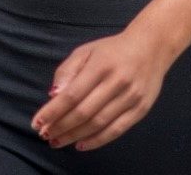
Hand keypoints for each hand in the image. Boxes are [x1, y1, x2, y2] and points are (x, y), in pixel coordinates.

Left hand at [30, 25, 172, 151]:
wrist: (153, 45)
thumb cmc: (113, 50)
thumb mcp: (87, 51)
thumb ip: (68, 71)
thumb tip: (53, 96)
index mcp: (102, 64)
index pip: (72, 94)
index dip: (52, 111)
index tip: (37, 122)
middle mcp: (118, 80)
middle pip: (83, 112)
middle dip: (60, 126)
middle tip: (45, 134)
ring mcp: (132, 96)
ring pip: (98, 123)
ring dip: (74, 136)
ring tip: (57, 141)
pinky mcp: (141, 108)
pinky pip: (116, 130)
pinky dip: (96, 141)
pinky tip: (80, 144)